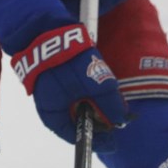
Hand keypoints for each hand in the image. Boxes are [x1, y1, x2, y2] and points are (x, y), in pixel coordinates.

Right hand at [11, 24, 126, 148]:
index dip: (97, 137)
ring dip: (92, 100)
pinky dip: (84, 88)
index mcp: (53, 115)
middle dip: (97, 116)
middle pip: (77, 119)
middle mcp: (48, 106)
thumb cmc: (69, 61)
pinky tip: (94, 78)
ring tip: (106, 90)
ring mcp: (48, 90)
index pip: (76, 135)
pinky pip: (71, 89)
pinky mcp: (51, 76)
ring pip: (76, 103)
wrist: (47, 30)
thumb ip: (111, 105)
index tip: (114, 136)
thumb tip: (121, 119)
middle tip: (115, 109)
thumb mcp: (97, 84)